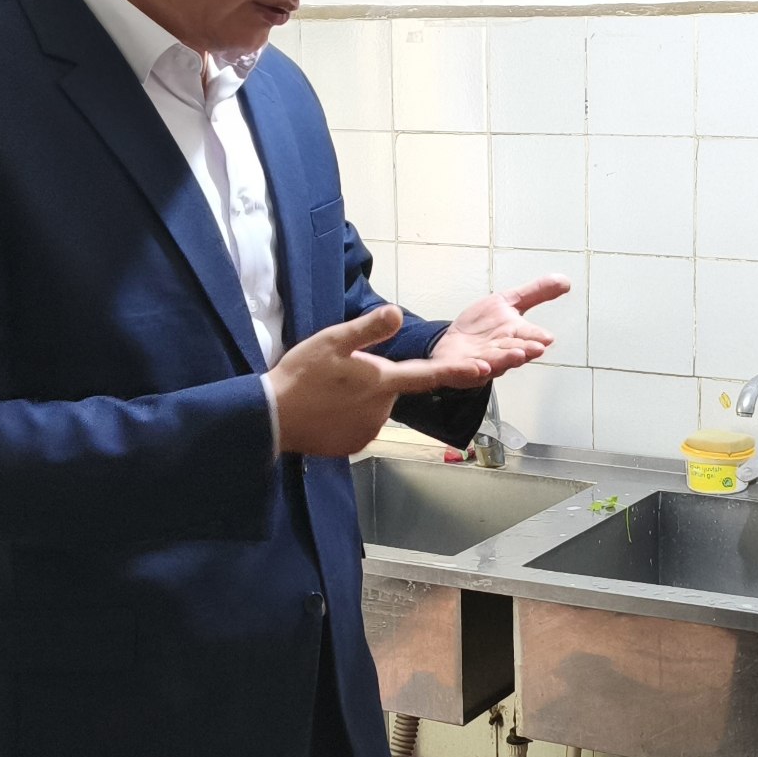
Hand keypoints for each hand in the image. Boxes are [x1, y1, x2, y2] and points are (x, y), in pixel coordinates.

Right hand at [268, 305, 491, 456]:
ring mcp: (368, 430)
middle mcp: (383, 409)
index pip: (428, 375)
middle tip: (340, 373)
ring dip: (361, 398)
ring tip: (329, 391)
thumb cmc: (301, 376)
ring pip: (374, 407)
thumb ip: (369, 329)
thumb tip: (397, 312)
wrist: (272, 418)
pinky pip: (360, 424)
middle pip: (391, 388)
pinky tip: (327, 409)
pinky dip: (348, 416)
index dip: (457, 372)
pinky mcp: (354, 444)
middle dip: (376, 379)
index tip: (485, 371)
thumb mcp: (333, 341)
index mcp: (382, 381)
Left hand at [429, 275, 570, 379]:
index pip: (528, 337)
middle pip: (513, 352)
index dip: (536, 337)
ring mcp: (480, 361)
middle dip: (523, 350)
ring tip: (516, 355)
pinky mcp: (459, 368)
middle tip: (535, 349)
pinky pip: (465, 371)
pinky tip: (479, 367)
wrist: (453, 345)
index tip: (547, 338)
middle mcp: (500, 352)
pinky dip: (471, 370)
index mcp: (514, 336)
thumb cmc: (484, 328)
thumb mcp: (508, 302)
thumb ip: (536, 293)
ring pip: (493, 362)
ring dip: (504, 360)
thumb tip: (566, 281)